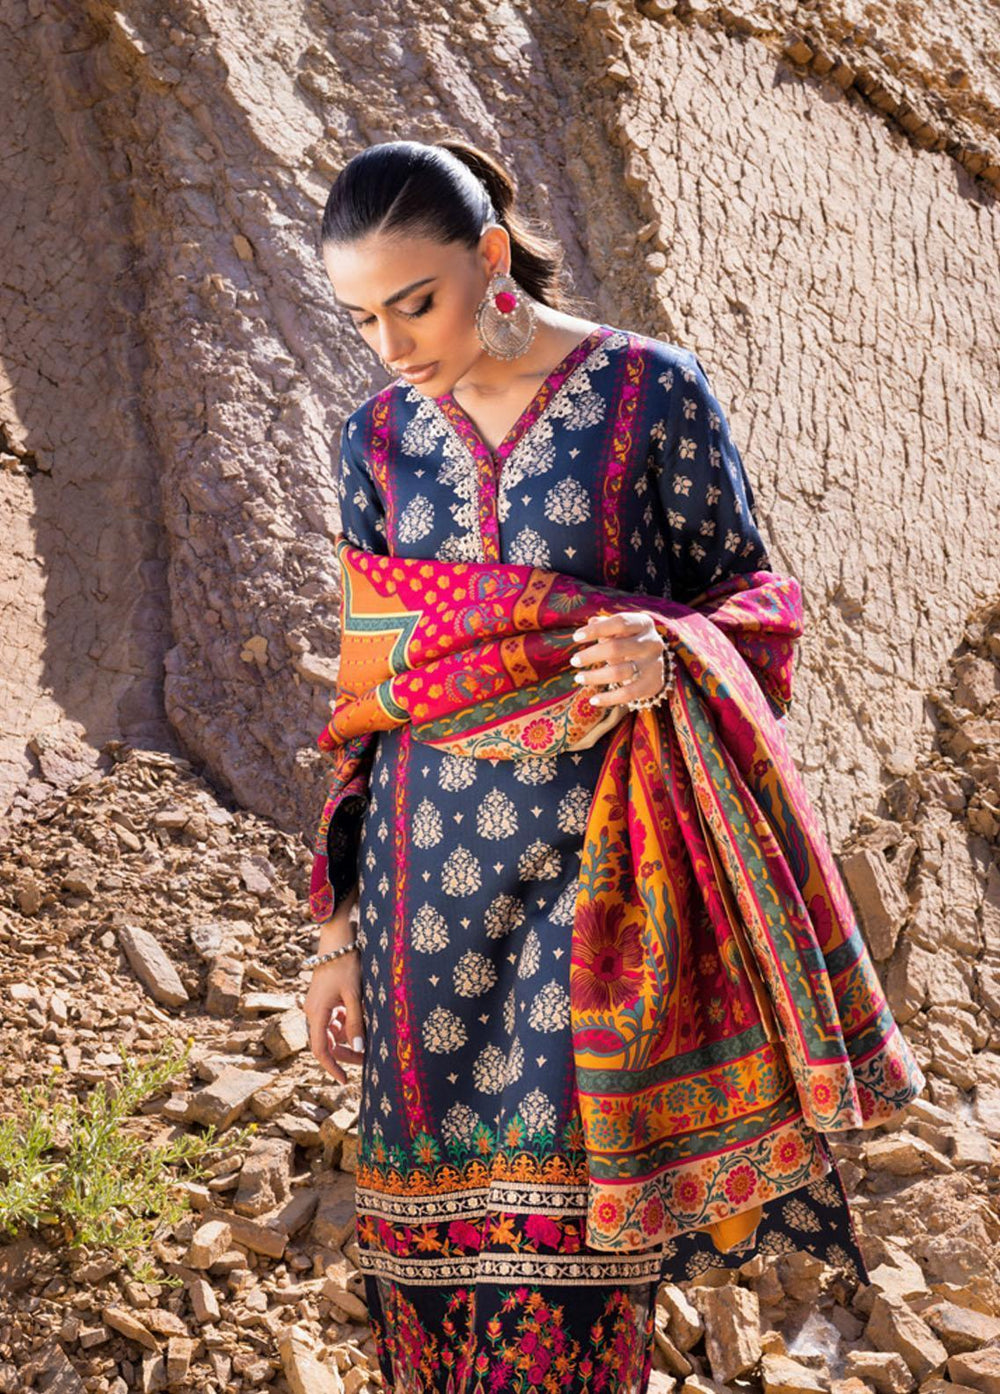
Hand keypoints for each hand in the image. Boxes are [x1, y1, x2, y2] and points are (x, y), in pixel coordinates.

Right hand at [304, 890, 364, 1082]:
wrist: (338, 938)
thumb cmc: (346, 963)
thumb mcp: (355, 995)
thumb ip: (356, 1023)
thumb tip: (359, 1050)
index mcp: (317, 1013)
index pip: (321, 1050)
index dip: (332, 1068)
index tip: (345, 1081)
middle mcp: (312, 1011)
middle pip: (326, 1043)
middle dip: (345, 1054)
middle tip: (367, 1061)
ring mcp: (317, 1005)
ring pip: (330, 1032)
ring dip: (346, 1040)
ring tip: (367, 1042)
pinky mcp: (324, 998)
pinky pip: (333, 1020)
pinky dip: (345, 1025)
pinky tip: (359, 1023)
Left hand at [569, 611, 670, 707]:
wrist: (656, 664)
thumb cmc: (630, 641)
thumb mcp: (622, 630)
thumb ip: (606, 626)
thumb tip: (591, 622)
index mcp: (643, 624)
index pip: (619, 623)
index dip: (597, 629)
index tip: (575, 637)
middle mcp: (652, 643)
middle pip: (616, 648)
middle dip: (591, 655)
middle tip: (574, 661)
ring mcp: (654, 664)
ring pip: (619, 672)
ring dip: (595, 676)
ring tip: (579, 678)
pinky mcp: (652, 684)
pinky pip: (628, 694)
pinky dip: (609, 698)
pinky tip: (593, 700)